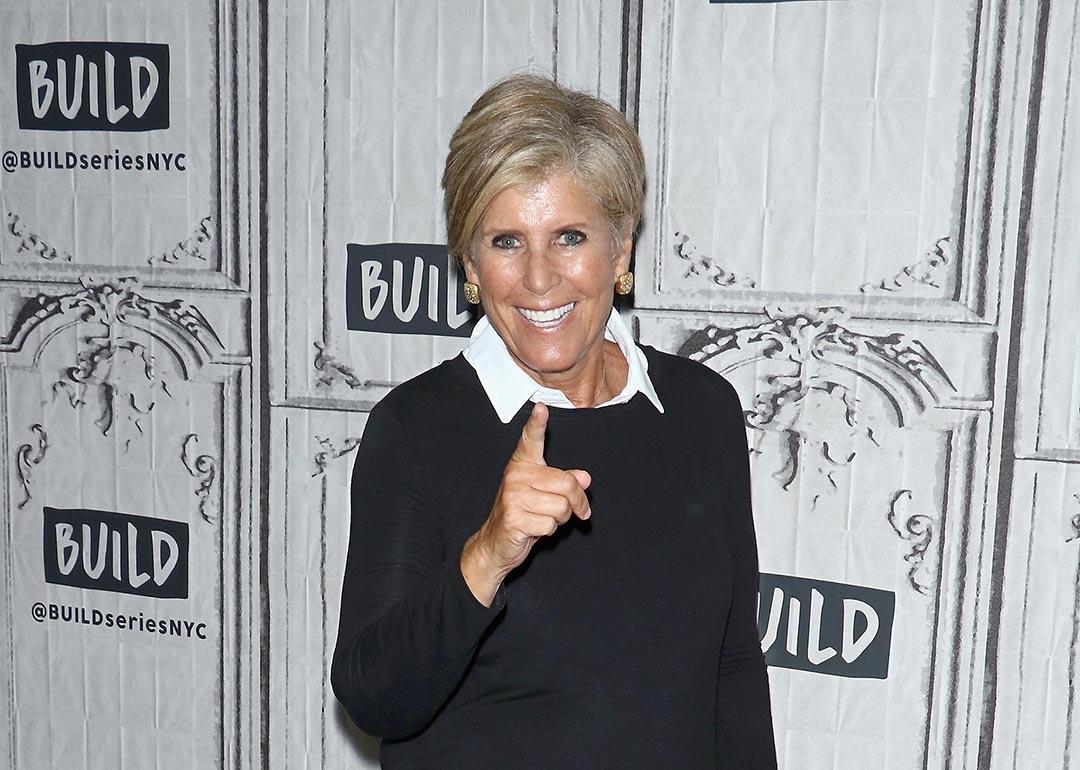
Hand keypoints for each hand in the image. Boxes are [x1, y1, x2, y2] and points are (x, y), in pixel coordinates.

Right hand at [460, 402, 590, 602]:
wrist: (497, 543)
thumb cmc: (524, 514)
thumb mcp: (546, 494)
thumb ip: (566, 482)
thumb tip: (585, 478)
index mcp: (523, 464)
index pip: (531, 439)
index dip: (537, 424)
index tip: (541, 408)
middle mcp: (516, 475)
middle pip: (567, 483)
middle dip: (577, 502)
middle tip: (575, 511)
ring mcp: (513, 495)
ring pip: (561, 507)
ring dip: (560, 519)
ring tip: (544, 518)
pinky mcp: (513, 517)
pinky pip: (550, 524)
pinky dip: (549, 532)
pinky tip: (534, 529)